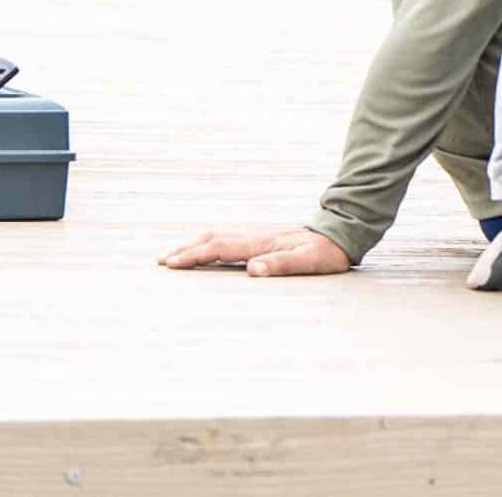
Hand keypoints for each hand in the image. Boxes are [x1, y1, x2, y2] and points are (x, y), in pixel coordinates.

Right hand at [158, 226, 350, 277]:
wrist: (341, 232)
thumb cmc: (326, 252)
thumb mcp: (309, 261)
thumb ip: (282, 264)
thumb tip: (253, 268)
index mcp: (261, 243)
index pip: (219, 248)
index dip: (194, 256)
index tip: (171, 264)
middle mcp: (255, 237)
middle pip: (212, 239)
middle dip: (185, 249)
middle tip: (160, 261)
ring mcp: (258, 236)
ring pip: (218, 236)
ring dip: (194, 244)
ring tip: (174, 254)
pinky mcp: (262, 239)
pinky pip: (228, 239)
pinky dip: (209, 243)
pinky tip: (206, 250)